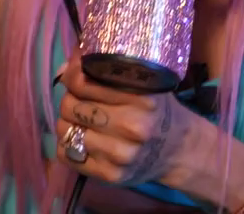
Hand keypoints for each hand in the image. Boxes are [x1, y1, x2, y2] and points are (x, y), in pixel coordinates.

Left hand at [54, 60, 197, 187]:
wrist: (179, 150)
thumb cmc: (155, 110)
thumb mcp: (142, 81)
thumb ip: (105, 70)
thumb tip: (65, 69)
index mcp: (140, 98)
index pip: (81, 82)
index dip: (72, 76)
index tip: (75, 77)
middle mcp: (131, 126)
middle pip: (69, 106)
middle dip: (70, 100)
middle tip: (81, 102)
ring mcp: (121, 154)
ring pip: (64, 130)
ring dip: (67, 123)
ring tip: (83, 121)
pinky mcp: (111, 175)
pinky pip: (66, 154)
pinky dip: (67, 145)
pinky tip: (83, 140)